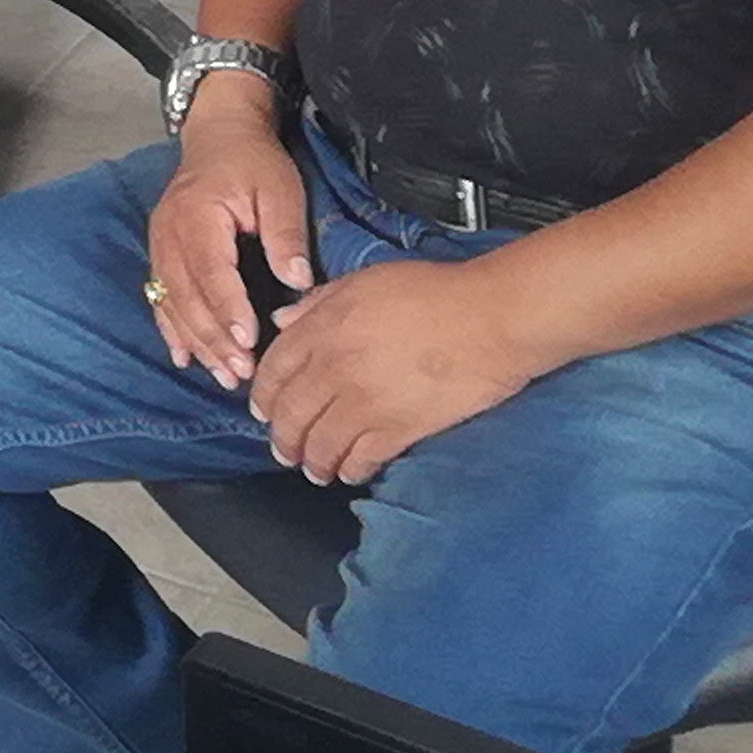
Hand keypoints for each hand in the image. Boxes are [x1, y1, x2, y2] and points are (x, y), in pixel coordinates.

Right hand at [144, 88, 312, 389]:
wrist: (220, 135)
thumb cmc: (253, 162)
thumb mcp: (280, 189)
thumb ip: (285, 234)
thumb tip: (297, 280)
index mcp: (197, 214)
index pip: (210, 271)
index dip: (228, 308)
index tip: (249, 342)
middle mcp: (168, 232)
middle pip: (185, 295)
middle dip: (213, 338)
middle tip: (242, 373)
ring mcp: (159, 244)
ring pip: (170, 302)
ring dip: (196, 341)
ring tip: (224, 375)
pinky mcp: (160, 253)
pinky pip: (159, 297)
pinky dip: (172, 330)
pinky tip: (185, 357)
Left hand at [248, 256, 547, 484]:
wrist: (489, 318)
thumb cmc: (436, 292)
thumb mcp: (365, 280)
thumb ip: (319, 302)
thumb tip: (284, 320)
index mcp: (324, 327)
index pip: (274, 369)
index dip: (264, 395)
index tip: (263, 409)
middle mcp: (335, 367)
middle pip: (291, 413)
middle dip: (283, 437)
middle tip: (283, 449)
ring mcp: (365, 401)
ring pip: (320, 443)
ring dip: (312, 461)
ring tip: (313, 469)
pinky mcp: (399, 428)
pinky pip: (361, 458)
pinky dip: (350, 469)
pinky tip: (350, 472)